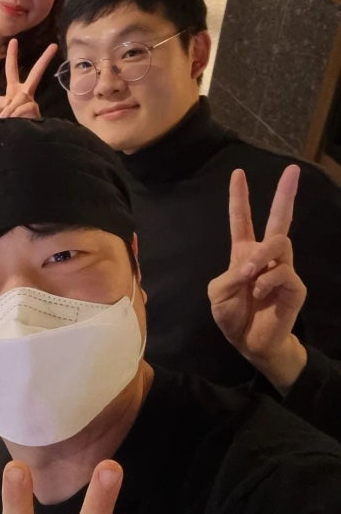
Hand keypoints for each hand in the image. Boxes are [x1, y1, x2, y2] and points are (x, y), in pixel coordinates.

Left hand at [0, 40, 57, 120]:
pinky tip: (17, 124)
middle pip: (35, 74)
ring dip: (9, 112)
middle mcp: (26, 95)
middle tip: (54, 45)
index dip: (12, 56)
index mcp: (14, 90)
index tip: (14, 40)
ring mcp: (33, 104)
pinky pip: (24, 109)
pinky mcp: (36, 114)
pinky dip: (16, 116)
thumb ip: (0, 104)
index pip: (11, 70)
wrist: (11, 142)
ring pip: (22, 99)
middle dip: (44, 60)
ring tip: (6, 122)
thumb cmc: (2, 125)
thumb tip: (11, 104)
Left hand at [208, 166, 307, 393]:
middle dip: (285, 194)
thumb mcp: (219, 292)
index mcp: (244, 253)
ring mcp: (283, 269)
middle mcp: (266, 257)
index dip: (239, 197)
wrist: (248, 342)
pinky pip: (283, 273)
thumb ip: (231, 274)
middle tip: (292, 170)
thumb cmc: (232, 315)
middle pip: (279, 220)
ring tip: (249, 274)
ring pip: (279, 243)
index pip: (242, 219)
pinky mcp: (294, 287)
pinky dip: (267, 281)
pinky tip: (260, 293)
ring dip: (261, 256)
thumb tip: (253, 267)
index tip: (238, 173)